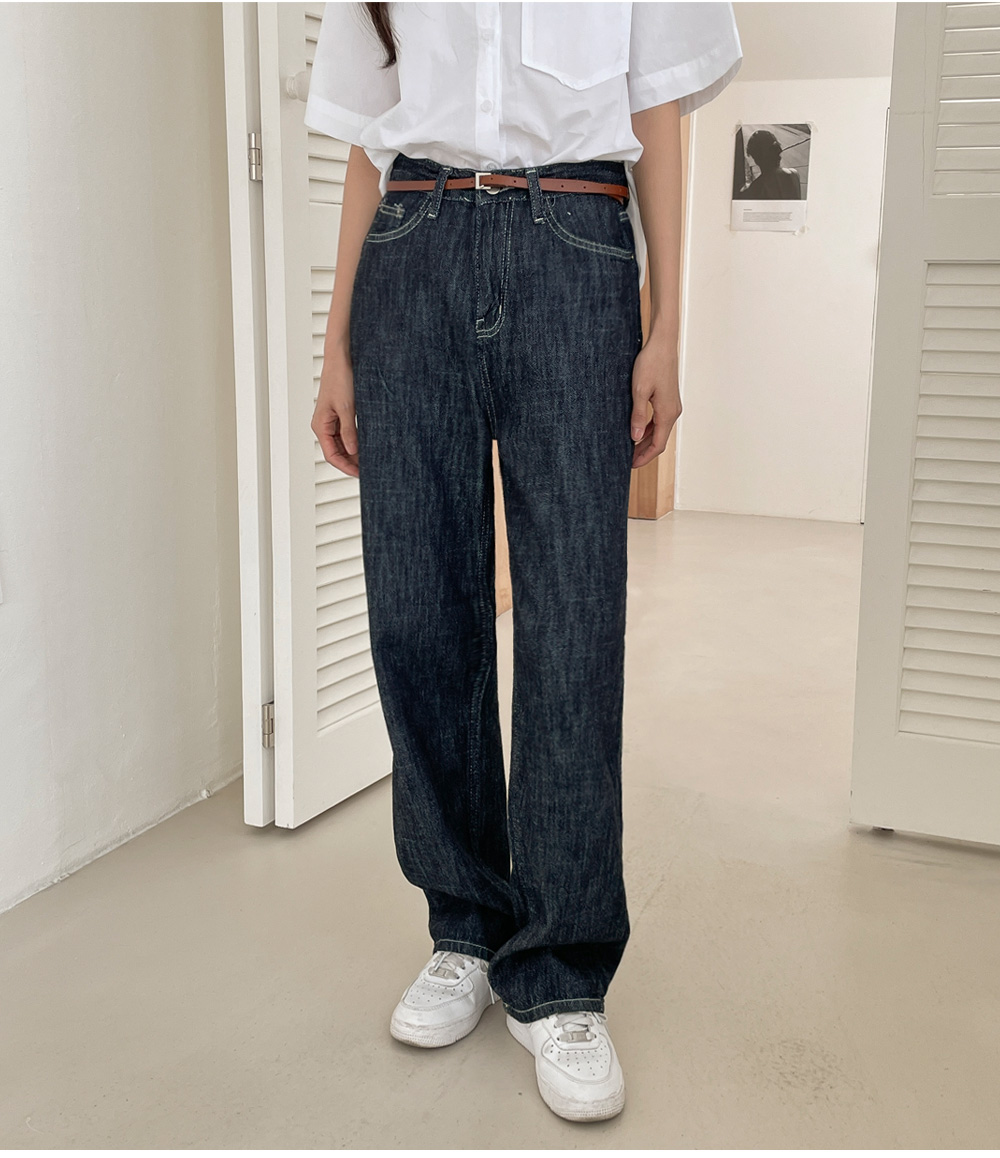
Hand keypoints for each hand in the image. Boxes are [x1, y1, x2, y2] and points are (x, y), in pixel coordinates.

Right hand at [312, 342, 358, 478]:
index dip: (346, 467)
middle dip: (352, 462)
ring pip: (343, 444)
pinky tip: (369, 446)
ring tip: (372, 461)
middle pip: (337, 452)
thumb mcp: (347, 408)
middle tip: (371, 471)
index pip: (332, 455)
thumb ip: (349, 431)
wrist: (342, 357)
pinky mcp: (341, 413)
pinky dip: (357, 441)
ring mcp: (332, 420)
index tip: (362, 475)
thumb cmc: (341, 378)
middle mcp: (324, 425)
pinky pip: (347, 433)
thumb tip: (353, 452)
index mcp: (320, 426)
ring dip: (355, 453)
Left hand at [630, 333, 680, 470]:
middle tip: (626, 460)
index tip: (631, 465)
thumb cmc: (651, 364)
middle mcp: (673, 412)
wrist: (662, 344)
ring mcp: (672, 406)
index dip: (644, 457)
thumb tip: (634, 438)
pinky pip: (658, 420)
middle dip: (643, 452)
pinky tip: (636, 431)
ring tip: (629, 448)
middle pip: (659, 440)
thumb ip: (637, 416)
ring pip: (658, 431)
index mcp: (667, 413)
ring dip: (645, 441)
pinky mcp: (668, 399)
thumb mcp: (639, 391)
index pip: (658, 445)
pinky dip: (647, 429)